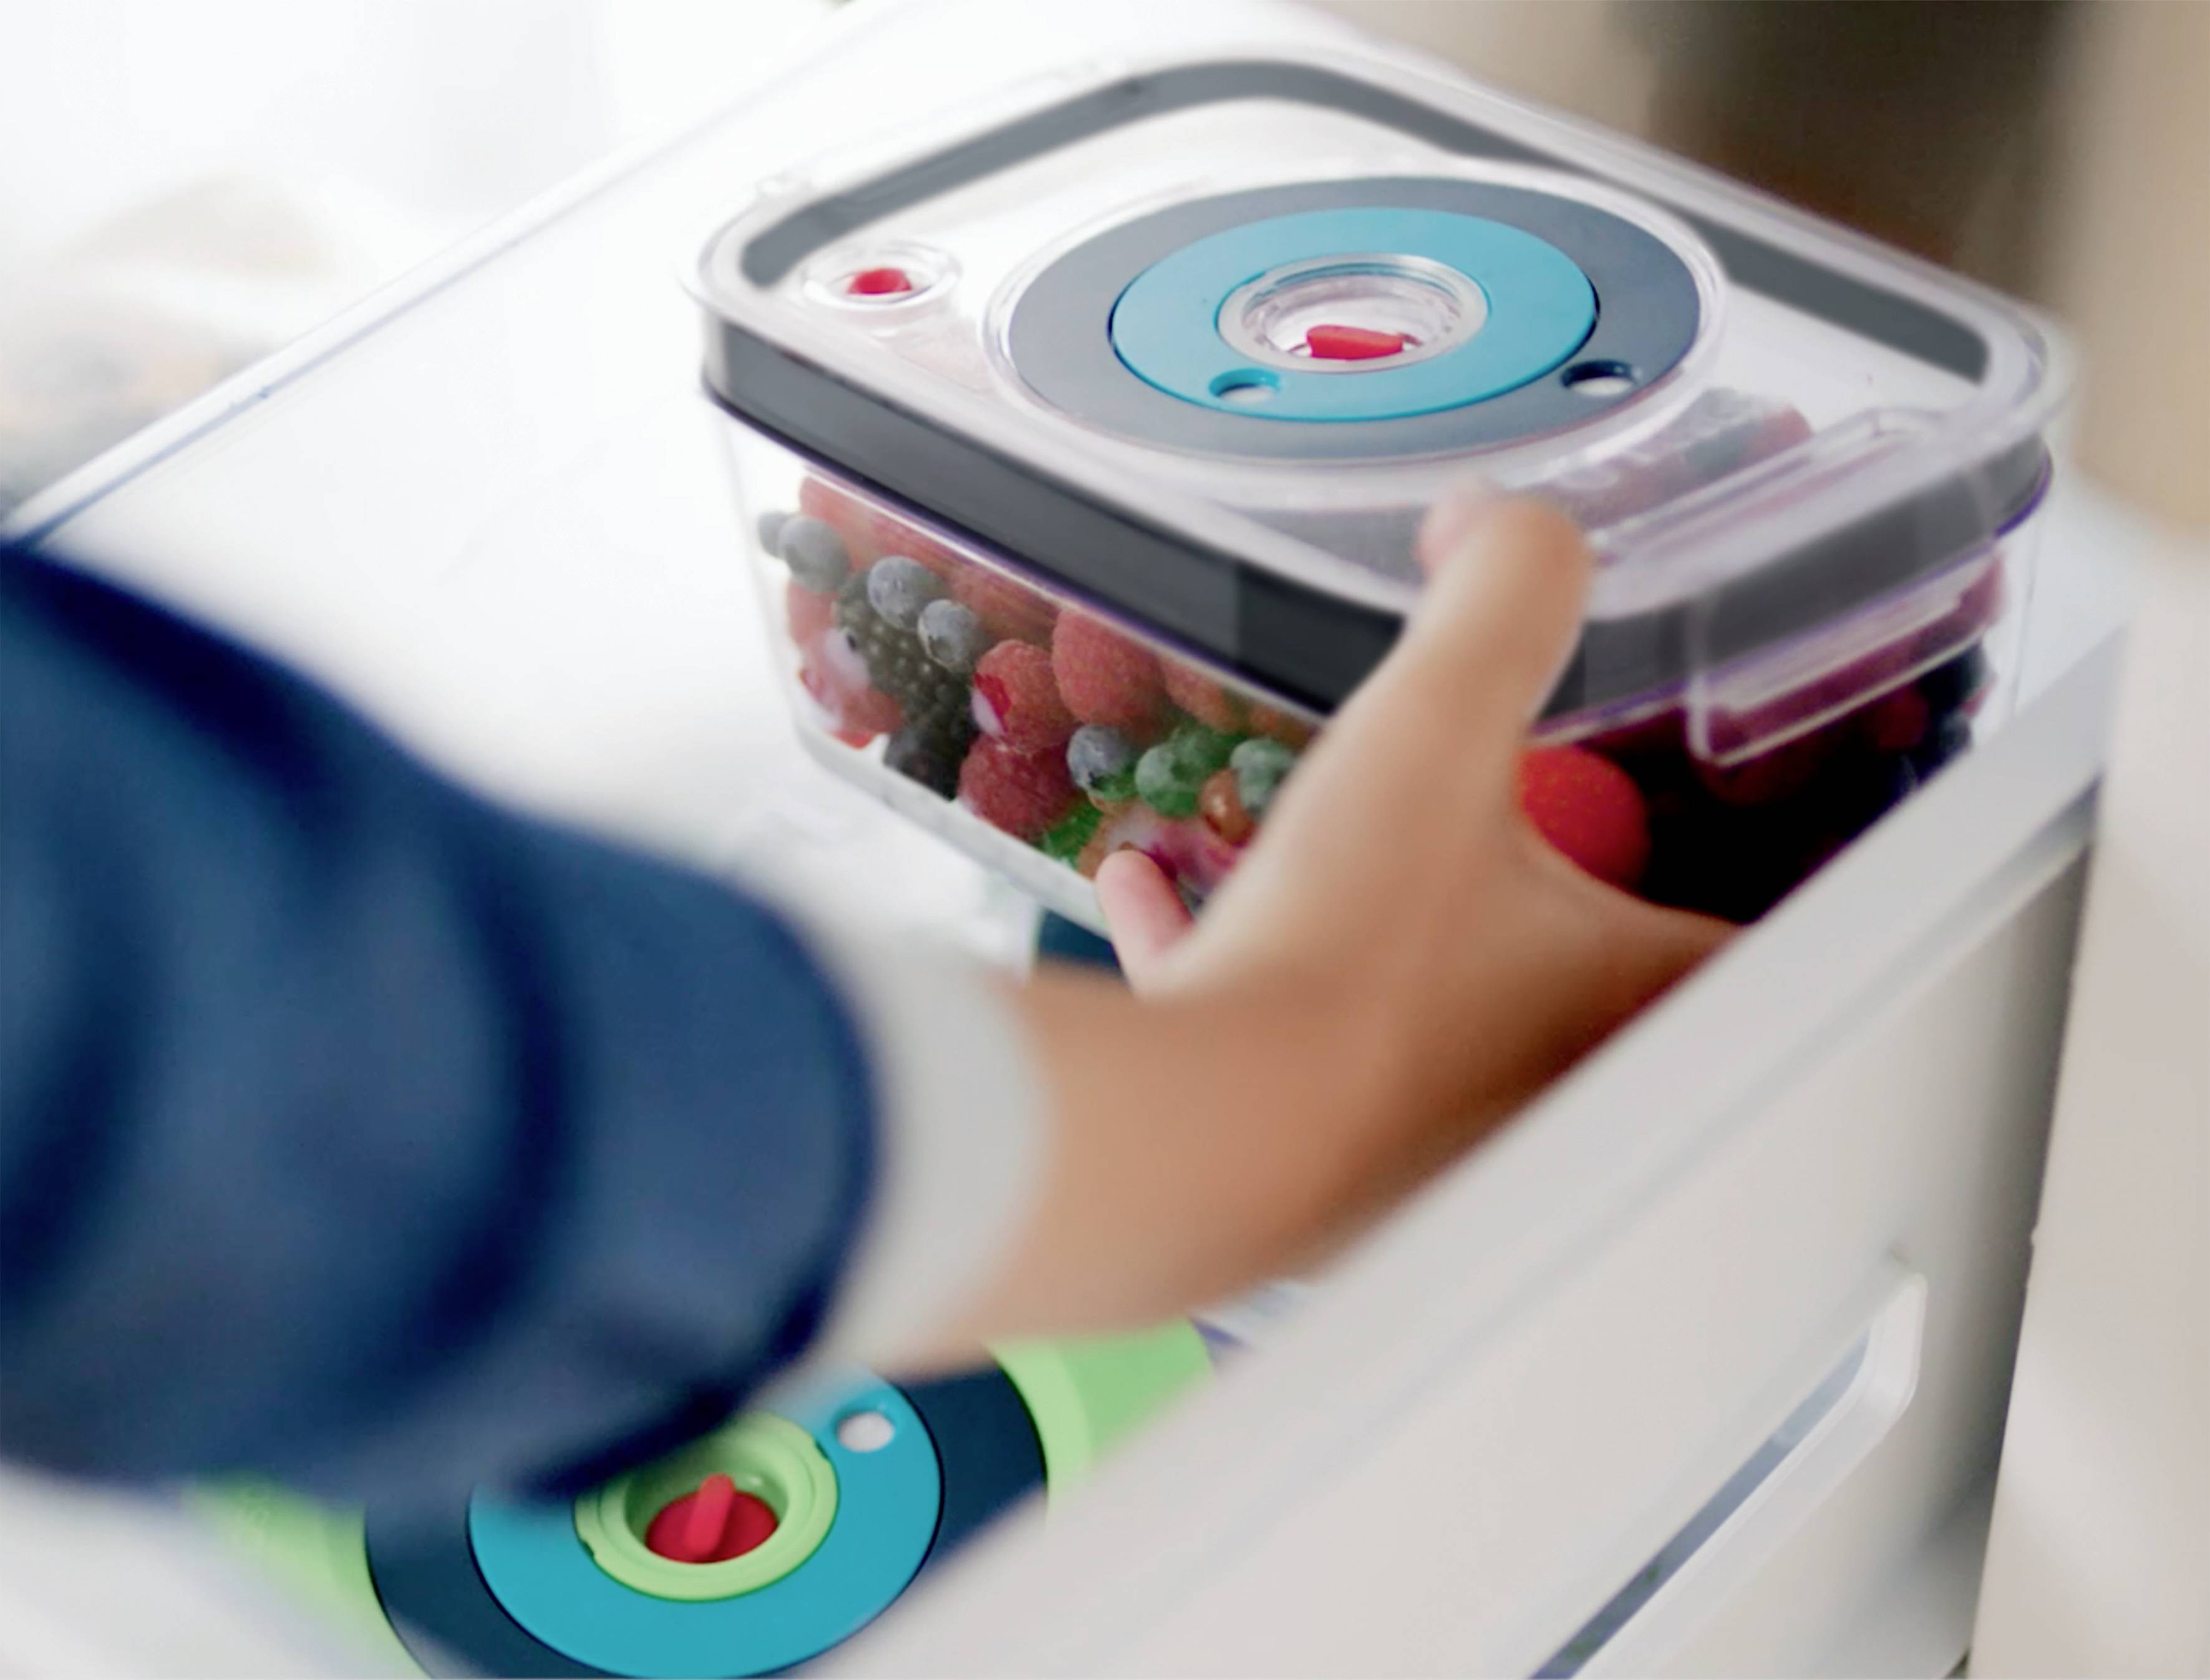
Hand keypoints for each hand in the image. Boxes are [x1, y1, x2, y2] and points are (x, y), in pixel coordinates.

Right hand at [917, 497, 1728, 1354]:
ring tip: (1328, 859)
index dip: (1778, 885)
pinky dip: (1228, 960)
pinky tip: (1149, 892)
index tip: (1763, 842)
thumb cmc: (1346, 957)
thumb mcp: (1434, 732)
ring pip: (1425, 1018)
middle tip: (1538, 837)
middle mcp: (1544, 1083)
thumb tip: (1495, 519)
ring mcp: (1425, 1136)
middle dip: (1562, 909)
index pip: (1761, 947)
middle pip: (1594, 988)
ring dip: (1377, 929)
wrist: (1204, 1136)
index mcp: (1621, 996)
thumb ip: (1498, 599)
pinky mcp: (1305, 1158)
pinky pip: (1280, 1035)